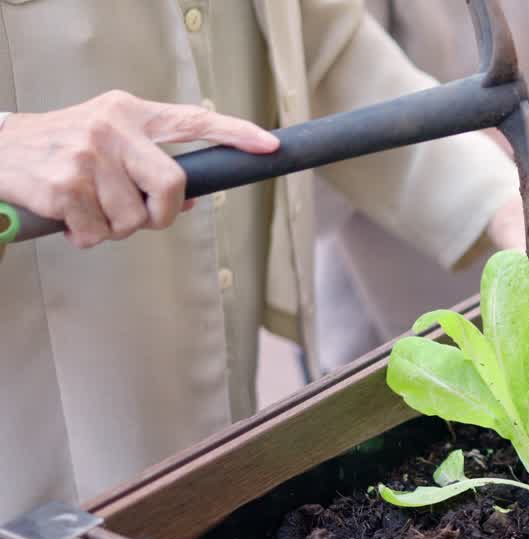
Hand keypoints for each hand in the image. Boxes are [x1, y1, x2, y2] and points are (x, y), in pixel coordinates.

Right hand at [0, 90, 278, 247]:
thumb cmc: (61, 148)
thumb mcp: (108, 140)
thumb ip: (150, 162)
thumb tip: (195, 201)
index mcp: (131, 113)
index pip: (195, 120)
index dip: (236, 134)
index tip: (268, 147)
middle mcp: (112, 129)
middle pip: (174, 187)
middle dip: (161, 215)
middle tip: (140, 217)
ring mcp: (88, 157)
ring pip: (133, 220)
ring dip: (112, 228)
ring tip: (87, 208)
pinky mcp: (64, 187)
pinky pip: (98, 234)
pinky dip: (86, 236)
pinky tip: (68, 218)